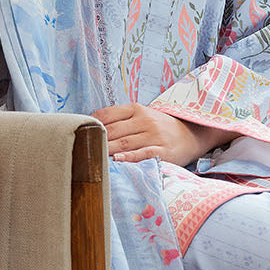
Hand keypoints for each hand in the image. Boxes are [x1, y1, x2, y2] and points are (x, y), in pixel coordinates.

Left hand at [92, 103, 225, 166]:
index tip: (77, 132)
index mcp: (136, 109)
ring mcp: (154, 136)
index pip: (107, 114)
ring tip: (92, 156)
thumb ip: (119, 119)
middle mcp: (145, 120)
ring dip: (106, 150)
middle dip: (96, 139)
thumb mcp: (141, 116)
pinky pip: (143, 154)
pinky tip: (117, 160)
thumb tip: (90, 126)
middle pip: (113, 131)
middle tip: (79, 148)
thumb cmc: (160, 127)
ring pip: (124, 143)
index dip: (91, 123)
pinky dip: (129, 157)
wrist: (192, 134)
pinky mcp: (163, 152)